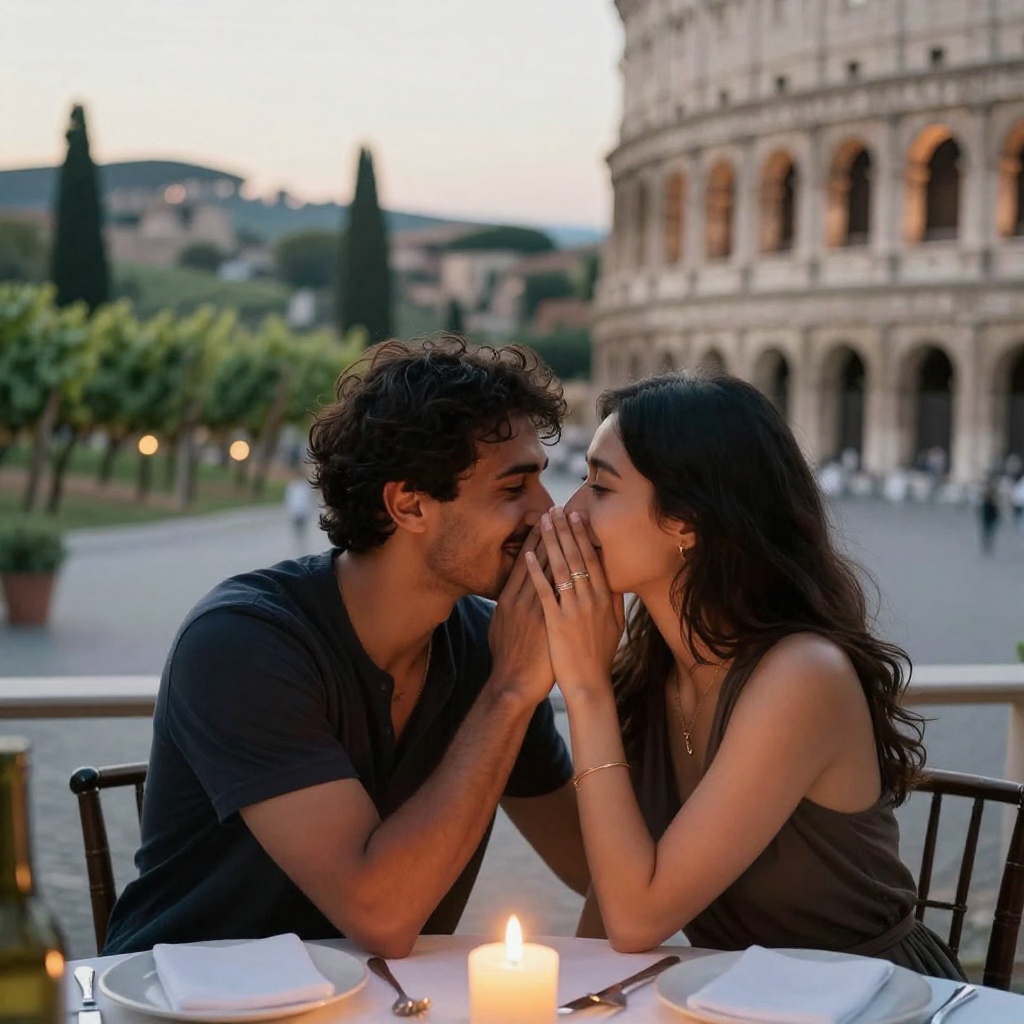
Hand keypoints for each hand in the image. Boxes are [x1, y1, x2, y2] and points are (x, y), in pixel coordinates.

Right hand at [488, 524, 555, 705]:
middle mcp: (521, 599)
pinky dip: (571, 577)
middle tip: (560, 510)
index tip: (545, 520)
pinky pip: (563, 594)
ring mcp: (537, 610)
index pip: (524, 561)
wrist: (513, 684)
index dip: (535, 539)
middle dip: (551, 534)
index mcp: (508, 599)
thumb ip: (507, 606)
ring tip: (571, 525)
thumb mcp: (500, 626)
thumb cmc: (507, 658)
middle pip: (538, 559)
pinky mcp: (551, 623)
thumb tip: (513, 592)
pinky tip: (580, 560)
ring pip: (552, 571)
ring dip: (563, 547)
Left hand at [526, 508, 624, 701]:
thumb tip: (616, 580)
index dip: (584, 536)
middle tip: (558, 509)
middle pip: (577, 557)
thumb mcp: (615, 626)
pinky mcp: (556, 621)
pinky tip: (529, 554)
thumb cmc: (600, 656)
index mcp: (605, 598)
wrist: (588, 685)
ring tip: (544, 522)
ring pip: (561, 567)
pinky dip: (536, 570)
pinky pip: (544, 590)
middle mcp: (591, 599)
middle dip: (567, 530)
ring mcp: (573, 609)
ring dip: (551, 542)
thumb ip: (615, 601)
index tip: (577, 516)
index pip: (594, 559)